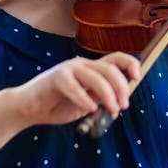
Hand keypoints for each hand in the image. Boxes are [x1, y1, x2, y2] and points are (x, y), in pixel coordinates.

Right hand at [13, 52, 140, 126]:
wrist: (29, 109)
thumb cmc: (59, 105)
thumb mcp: (87, 103)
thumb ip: (101, 97)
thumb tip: (121, 99)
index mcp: (91, 68)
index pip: (116, 58)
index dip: (130, 64)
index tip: (137, 78)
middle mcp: (82, 64)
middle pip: (109, 69)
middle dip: (121, 87)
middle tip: (123, 106)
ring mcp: (69, 69)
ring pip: (96, 76)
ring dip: (108, 94)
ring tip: (112, 109)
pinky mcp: (56, 78)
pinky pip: (75, 87)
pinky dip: (85, 98)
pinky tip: (90, 109)